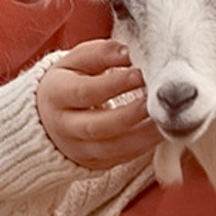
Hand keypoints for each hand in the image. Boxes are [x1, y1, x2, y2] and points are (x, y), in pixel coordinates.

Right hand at [37, 39, 152, 170]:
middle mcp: (64, 126)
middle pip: (97, 126)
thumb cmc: (71, 80)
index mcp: (56, 95)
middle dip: (130, 114)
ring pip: (113, 148)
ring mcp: (79, 149)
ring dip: (144, 135)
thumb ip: (101, 53)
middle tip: (157, 100)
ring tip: (167, 118)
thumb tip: (129, 51)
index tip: (140, 73)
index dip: (114, 84)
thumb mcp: (77, 61)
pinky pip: (122, 158)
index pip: (85, 92)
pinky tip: (162, 131)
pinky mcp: (95, 163)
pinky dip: (145, 147)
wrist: (48, 116)